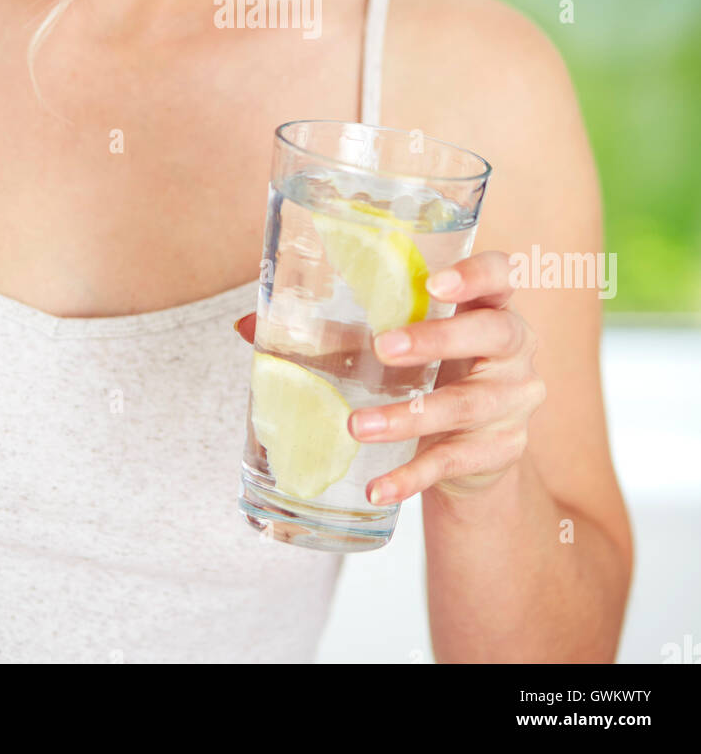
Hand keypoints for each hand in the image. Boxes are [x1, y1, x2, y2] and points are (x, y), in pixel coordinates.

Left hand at [234, 250, 545, 505]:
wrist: (471, 450)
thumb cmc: (427, 373)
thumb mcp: (393, 346)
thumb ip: (332, 331)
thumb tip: (248, 324)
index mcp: (490, 305)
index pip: (500, 275)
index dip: (475, 275)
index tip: (436, 282)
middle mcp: (513, 350)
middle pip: (493, 334)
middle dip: (438, 340)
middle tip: (383, 348)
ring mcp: (512, 403)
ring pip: (467, 404)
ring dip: (409, 416)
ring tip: (356, 426)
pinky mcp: (499, 451)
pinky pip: (454, 462)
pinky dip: (412, 475)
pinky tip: (380, 488)